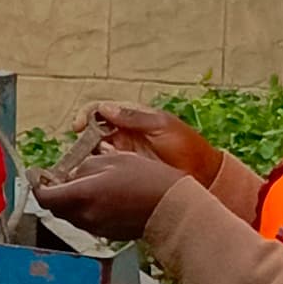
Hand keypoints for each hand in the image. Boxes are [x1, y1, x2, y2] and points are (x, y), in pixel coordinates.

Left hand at [34, 145, 180, 240]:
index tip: (38, 177)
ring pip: (71, 215)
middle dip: (55, 193)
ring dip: (71, 202)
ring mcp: (96, 228)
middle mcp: (85, 216)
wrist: (172, 206)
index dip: (37, 187)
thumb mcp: (113, 160)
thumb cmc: (146, 179)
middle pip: (56, 207)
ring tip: (87, 185)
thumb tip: (72, 174)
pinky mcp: (107, 234)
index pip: (44, 198)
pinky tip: (103, 198)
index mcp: (83, 195)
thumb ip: (85, 167)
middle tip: (62, 178)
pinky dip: (87, 210)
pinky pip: (87, 221)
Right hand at [83, 101, 221, 187]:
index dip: (86, 116)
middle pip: (91, 132)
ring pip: (94, 153)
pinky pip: (103, 171)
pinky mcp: (124, 174)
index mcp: (131, 118)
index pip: (99, 111)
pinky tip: (100, 175)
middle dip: (83, 139)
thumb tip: (106, 108)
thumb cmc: (188, 147)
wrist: (203, 175)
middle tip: (82, 150)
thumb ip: (134, 117)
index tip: (79, 126)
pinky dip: (97, 172)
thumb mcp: (162, 126)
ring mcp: (123, 156)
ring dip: (88, 157)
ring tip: (93, 163)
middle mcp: (123, 135)